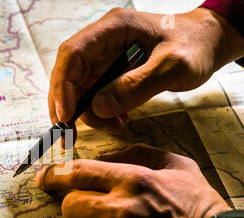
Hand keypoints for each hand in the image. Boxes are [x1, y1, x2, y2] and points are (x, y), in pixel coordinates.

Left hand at [36, 144, 230, 217]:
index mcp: (132, 180)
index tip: (43, 178)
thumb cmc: (198, 207)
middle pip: (70, 206)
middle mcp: (121, 210)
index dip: (54, 174)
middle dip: (77, 208)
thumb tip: (100, 157)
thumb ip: (136, 154)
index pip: (77, 172)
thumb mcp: (175, 166)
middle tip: (93, 212)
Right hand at [49, 7, 243, 143]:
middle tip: (69, 136)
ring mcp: (104, 57)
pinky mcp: (109, 72)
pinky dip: (100, 113)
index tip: (65, 116)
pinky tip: (118, 121)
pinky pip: (94, 95)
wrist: (207, 43)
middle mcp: (101, 41)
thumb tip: (98, 108)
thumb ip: (136, 86)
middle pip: (69, 74)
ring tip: (114, 127)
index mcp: (113, 28)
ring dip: (88, 114)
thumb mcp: (173, 67)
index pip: (73, 54)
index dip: (63, 86)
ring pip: (79, 89)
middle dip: (67, 107)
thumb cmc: (195, 47)